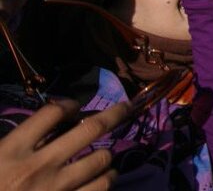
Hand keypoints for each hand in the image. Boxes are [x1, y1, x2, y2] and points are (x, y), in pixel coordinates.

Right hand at [0, 100, 128, 190]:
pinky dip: (106, 181)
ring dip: (107, 156)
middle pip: (90, 129)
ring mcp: (56, 189)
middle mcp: (39, 166)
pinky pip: (100, 189)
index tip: (74, 106)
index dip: (68, 104)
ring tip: (104, 157)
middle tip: (126, 107)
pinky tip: (103, 179)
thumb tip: (51, 126)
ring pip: (101, 160)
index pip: (51, 113)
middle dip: (114, 114)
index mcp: (12, 150)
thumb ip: (20, 144)